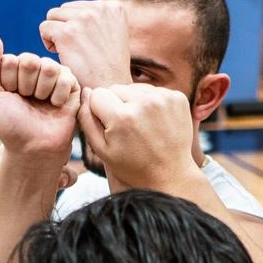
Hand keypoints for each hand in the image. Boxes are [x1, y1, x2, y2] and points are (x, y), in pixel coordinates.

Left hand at [0, 31, 81, 171]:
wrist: (33, 149)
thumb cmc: (9, 126)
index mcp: (13, 68)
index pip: (11, 60)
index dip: (9, 83)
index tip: (10, 98)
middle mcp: (33, 68)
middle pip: (29, 61)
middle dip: (25, 87)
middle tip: (27, 102)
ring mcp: (53, 74)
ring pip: (48, 67)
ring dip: (41, 92)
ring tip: (41, 104)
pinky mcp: (71, 83)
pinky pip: (65, 77)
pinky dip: (57, 97)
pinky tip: (55, 106)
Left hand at [38, 0, 131, 88]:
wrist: (108, 89)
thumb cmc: (108, 68)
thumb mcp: (112, 34)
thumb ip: (99, 18)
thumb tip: (77, 8)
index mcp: (113, 7)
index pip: (80, 6)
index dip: (77, 26)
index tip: (87, 45)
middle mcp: (100, 9)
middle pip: (65, 8)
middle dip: (65, 28)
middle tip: (75, 50)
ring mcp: (83, 19)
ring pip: (52, 15)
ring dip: (55, 33)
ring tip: (68, 52)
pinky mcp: (67, 33)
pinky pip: (44, 28)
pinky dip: (48, 42)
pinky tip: (61, 55)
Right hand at [79, 83, 195, 189]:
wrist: (170, 174)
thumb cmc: (132, 166)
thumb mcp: (102, 150)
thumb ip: (87, 120)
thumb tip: (85, 91)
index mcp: (122, 117)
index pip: (97, 94)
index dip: (99, 110)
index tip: (109, 126)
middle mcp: (144, 102)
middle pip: (116, 88)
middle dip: (116, 104)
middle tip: (127, 128)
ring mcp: (163, 98)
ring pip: (134, 88)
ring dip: (134, 102)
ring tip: (141, 125)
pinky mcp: (177, 97)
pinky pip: (153, 90)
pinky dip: (151, 103)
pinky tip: (155, 122)